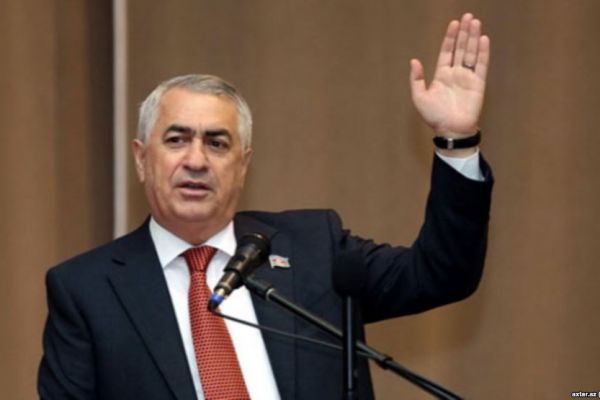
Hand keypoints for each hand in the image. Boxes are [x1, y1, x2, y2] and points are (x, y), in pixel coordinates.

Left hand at [409, 13, 489, 137]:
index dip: (450, 38)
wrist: (450, 130)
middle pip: (461, 48)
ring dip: (473, 38)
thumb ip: (416, 79)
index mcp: (441, 75)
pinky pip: (481, 65)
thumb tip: (414, 60)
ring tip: (475, 22)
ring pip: (471, 53)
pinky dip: (483, 52)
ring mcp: (467, 77)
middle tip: (467, 16)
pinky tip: (483, 39)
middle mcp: (455, 73)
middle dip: (463, 32)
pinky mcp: (478, 84)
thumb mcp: (419, 97)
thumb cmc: (434, 116)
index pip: (447, 51)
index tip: (453, 24)